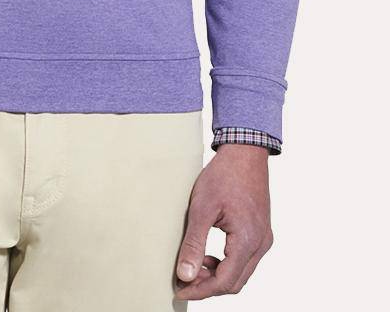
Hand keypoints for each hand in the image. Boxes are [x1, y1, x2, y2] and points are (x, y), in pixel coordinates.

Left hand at [175, 144, 272, 299]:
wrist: (245, 152)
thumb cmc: (224, 175)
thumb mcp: (202, 208)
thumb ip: (194, 244)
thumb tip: (184, 275)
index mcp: (248, 240)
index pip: (225, 282)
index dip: (200, 291)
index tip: (179, 290)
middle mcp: (261, 243)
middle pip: (235, 282)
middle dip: (208, 286)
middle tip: (183, 280)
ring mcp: (264, 238)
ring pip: (241, 273)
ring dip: (217, 276)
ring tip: (193, 267)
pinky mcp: (261, 232)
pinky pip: (245, 259)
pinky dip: (226, 263)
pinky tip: (208, 256)